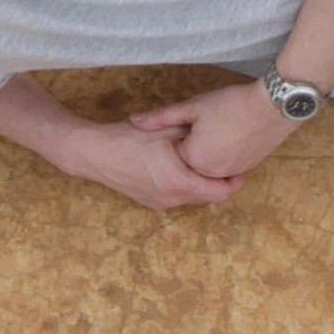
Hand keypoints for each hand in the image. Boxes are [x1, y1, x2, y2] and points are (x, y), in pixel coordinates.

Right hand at [68, 119, 243, 209]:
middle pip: (209, 196)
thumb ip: (195, 137)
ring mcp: (160, 203)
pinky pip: (176, 196)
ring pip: (192, 196)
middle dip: (218, 180)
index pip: (222, 193)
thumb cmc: (129, 138)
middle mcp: (172, 199)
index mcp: (180, 183)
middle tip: (225, 160)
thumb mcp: (167, 129)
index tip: (240, 165)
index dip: (235, 180)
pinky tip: (180, 166)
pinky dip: (184, 184)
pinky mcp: (149, 202)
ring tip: (202, 161)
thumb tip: (221, 136)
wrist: (92, 153)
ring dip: (200, 182)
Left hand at [129, 80, 300, 178]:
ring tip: (220, 127)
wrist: (271, 107)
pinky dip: (226, 154)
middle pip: (193, 165)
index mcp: (194, 160)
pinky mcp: (248, 167)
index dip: (179, 135)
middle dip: (193, 148)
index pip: (176, 155)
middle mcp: (212, 173)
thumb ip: (161, 118)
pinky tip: (232, 133)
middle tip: (207, 124)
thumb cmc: (230, 104)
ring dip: (209, 153)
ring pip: (211, 167)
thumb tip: (134, 121)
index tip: (191, 121)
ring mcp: (232, 172)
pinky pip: (228, 167)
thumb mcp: (192, 107)